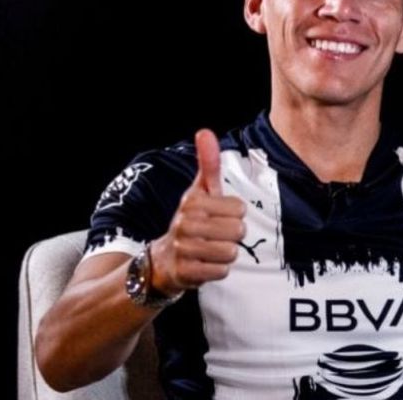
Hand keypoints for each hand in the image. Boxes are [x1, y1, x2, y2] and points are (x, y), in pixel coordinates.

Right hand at [150, 129, 245, 294]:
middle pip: (238, 231)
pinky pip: (221, 271)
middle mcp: (185, 223)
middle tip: (216, 237)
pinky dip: (218, 271)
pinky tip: (205, 265)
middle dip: (232, 237)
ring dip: (226, 255)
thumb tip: (205, 131)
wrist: (163, 260)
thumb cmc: (191, 221)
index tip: (219, 217)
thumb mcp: (199, 192)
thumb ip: (207, 164)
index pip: (239, 209)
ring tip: (211, 251)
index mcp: (192, 201)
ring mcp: (184, 248)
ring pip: (231, 252)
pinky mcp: (185, 271)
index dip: (234, 215)